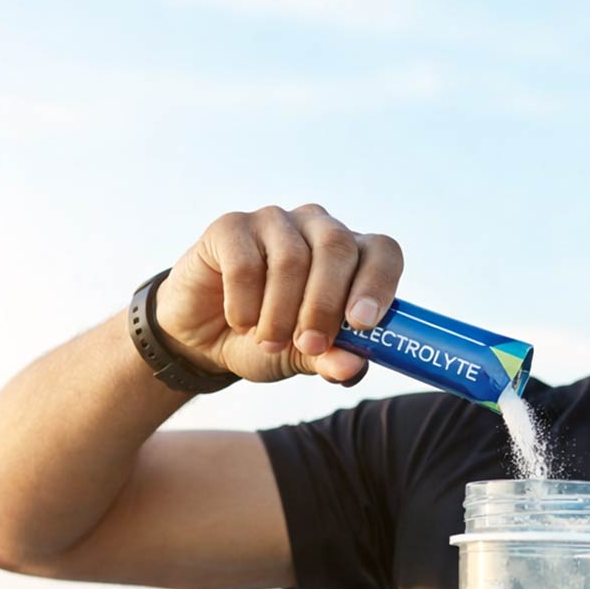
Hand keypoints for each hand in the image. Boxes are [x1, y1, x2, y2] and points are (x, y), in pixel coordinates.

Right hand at [152, 203, 403, 384]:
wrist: (206, 338)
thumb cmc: (270, 340)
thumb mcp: (305, 357)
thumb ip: (331, 359)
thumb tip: (354, 367)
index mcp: (352, 255)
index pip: (383, 252)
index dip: (378, 284)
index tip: (362, 324)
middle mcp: (318, 228)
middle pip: (337, 248)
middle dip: (325, 306)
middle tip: (310, 344)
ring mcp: (276, 221)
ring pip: (291, 259)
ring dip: (280, 313)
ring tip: (269, 342)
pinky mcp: (231, 226)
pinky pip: (245, 264)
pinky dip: (244, 304)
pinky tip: (241, 322)